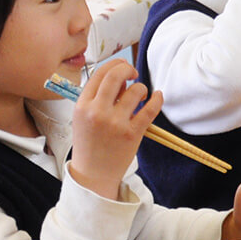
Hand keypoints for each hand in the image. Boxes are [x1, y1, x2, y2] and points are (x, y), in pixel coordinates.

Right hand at [69, 59, 161, 200]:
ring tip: (140, 96)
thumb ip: (97, 97)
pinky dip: (157, 99)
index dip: (115, 64)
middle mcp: (97, 112)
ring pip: (136, 90)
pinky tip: (158, 96)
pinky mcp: (132, 133)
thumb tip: (120, 76)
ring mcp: (115, 123)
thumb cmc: (89, 143)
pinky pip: (150, 109)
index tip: (123, 66)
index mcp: (82, 106)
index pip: (100, 73)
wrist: (93, 175)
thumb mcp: (82, 117)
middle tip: (133, 73)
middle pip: (116, 75)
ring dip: (141, 88)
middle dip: (128, 69)